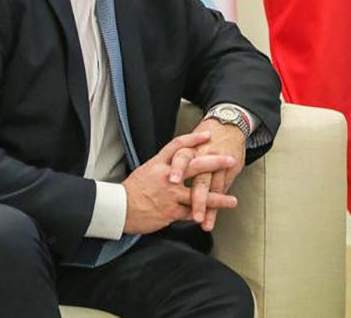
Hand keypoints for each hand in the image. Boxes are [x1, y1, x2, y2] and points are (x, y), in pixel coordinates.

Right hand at [122, 131, 238, 234]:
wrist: (118, 210)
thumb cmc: (129, 191)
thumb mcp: (144, 171)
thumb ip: (162, 168)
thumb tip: (176, 165)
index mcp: (158, 164)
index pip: (178, 146)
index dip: (194, 139)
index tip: (207, 134)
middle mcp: (167, 177)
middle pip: (195, 165)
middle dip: (215, 162)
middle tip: (230, 160)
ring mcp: (170, 194)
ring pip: (199, 194)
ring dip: (218, 198)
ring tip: (233, 200)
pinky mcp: (170, 211)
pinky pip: (190, 213)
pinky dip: (201, 214)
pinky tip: (212, 215)